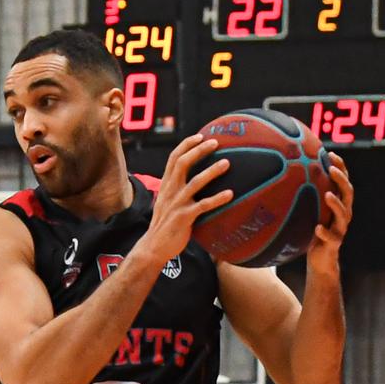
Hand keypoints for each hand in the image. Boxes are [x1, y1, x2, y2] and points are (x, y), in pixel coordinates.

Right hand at [137, 135, 232, 263]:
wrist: (153, 247)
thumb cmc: (165, 225)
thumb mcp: (167, 202)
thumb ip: (177, 190)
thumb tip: (194, 181)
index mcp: (166, 185)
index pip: (174, 158)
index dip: (187, 144)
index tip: (201, 135)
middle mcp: (170, 191)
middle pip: (183, 163)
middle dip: (199, 150)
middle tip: (215, 142)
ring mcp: (176, 204)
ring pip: (195, 182)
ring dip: (211, 171)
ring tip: (226, 163)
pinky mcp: (183, 218)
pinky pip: (203, 205)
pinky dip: (217, 199)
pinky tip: (230, 194)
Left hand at [309, 159, 353, 265]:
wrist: (320, 261)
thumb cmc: (312, 233)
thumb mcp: (309, 213)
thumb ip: (305, 197)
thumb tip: (286, 176)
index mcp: (339, 204)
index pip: (343, 181)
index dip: (340, 167)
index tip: (330, 153)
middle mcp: (343, 214)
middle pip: (348, 193)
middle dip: (341, 180)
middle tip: (331, 169)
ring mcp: (340, 229)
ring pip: (343, 214)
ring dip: (336, 204)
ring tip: (327, 195)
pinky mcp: (334, 244)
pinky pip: (332, 237)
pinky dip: (324, 232)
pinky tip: (317, 227)